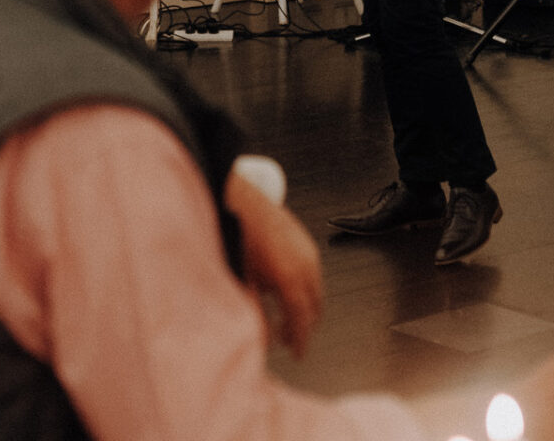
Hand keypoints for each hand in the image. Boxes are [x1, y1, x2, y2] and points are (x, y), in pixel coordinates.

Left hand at [224, 172, 322, 355]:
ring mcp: (309, 250)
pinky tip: (283, 292)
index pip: (302, 319)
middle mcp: (306, 264)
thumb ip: (254, 312)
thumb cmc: (238, 236)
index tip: (297, 355)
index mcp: (291, 276)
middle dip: (303, 327)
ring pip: (315, 290)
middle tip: (287, 341)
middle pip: (314, 307)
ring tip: (283, 319)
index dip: (300, 341)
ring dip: (303, 308)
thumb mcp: (242, 280)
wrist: (241, 199)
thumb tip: (260, 340)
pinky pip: (312, 273)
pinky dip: (303, 289)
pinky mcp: (306, 241)